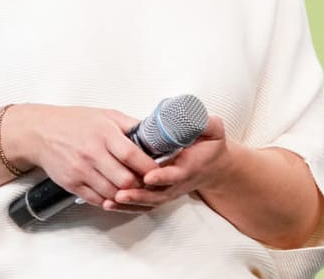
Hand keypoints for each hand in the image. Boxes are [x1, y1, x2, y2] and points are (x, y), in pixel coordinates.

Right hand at [10, 104, 159, 209]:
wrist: (40, 132)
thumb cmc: (74, 122)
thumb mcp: (107, 115)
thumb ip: (131, 125)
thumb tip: (155, 134)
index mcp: (104, 134)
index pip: (132, 155)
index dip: (149, 167)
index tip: (160, 171)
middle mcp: (92, 154)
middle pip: (124, 179)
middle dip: (141, 185)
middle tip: (150, 184)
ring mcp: (81, 171)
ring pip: (112, 193)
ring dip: (127, 196)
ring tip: (136, 191)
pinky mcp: (72, 184)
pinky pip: (96, 200)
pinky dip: (110, 201)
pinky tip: (117, 196)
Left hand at [109, 115, 231, 209]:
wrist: (213, 167)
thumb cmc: (210, 147)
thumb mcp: (214, 131)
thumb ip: (206, 124)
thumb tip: (195, 117)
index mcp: (190, 167)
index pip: (176, 174)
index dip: (163, 176)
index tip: (149, 176)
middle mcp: (178, 183)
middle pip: (158, 194)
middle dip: (139, 195)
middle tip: (121, 194)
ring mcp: (169, 191)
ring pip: (149, 202)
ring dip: (130, 203)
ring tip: (110, 201)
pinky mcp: (160, 195)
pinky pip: (143, 205)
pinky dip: (127, 207)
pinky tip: (109, 204)